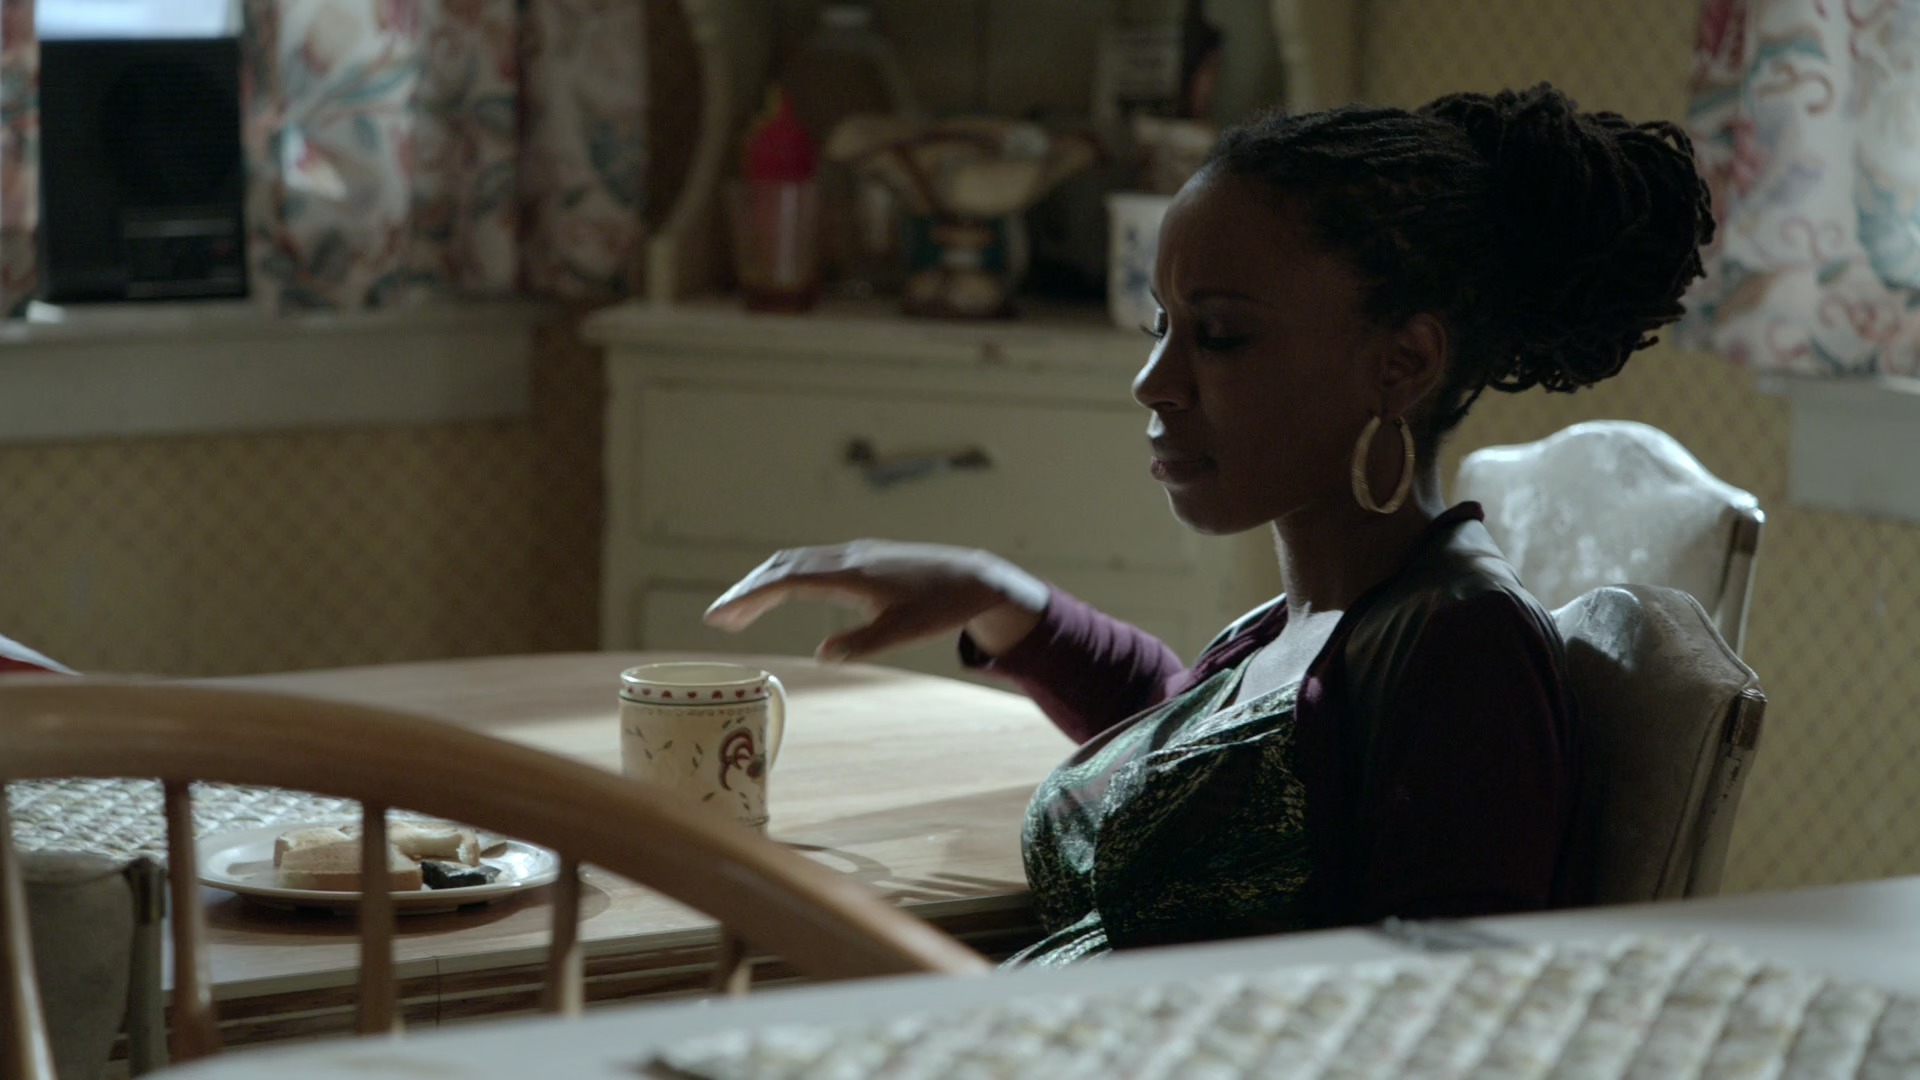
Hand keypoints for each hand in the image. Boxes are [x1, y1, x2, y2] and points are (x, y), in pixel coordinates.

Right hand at [704, 540, 1048, 662]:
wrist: (976, 579)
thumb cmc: (942, 607)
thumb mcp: (904, 632)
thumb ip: (863, 643)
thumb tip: (822, 655)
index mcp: (853, 573)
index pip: (788, 579)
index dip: (751, 595)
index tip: (720, 615)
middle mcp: (848, 558)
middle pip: (783, 566)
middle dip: (747, 591)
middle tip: (717, 620)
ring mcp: (854, 556)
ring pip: (796, 563)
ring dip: (764, 584)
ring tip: (739, 613)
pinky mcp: (862, 560)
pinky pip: (812, 564)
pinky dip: (785, 579)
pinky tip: (778, 595)